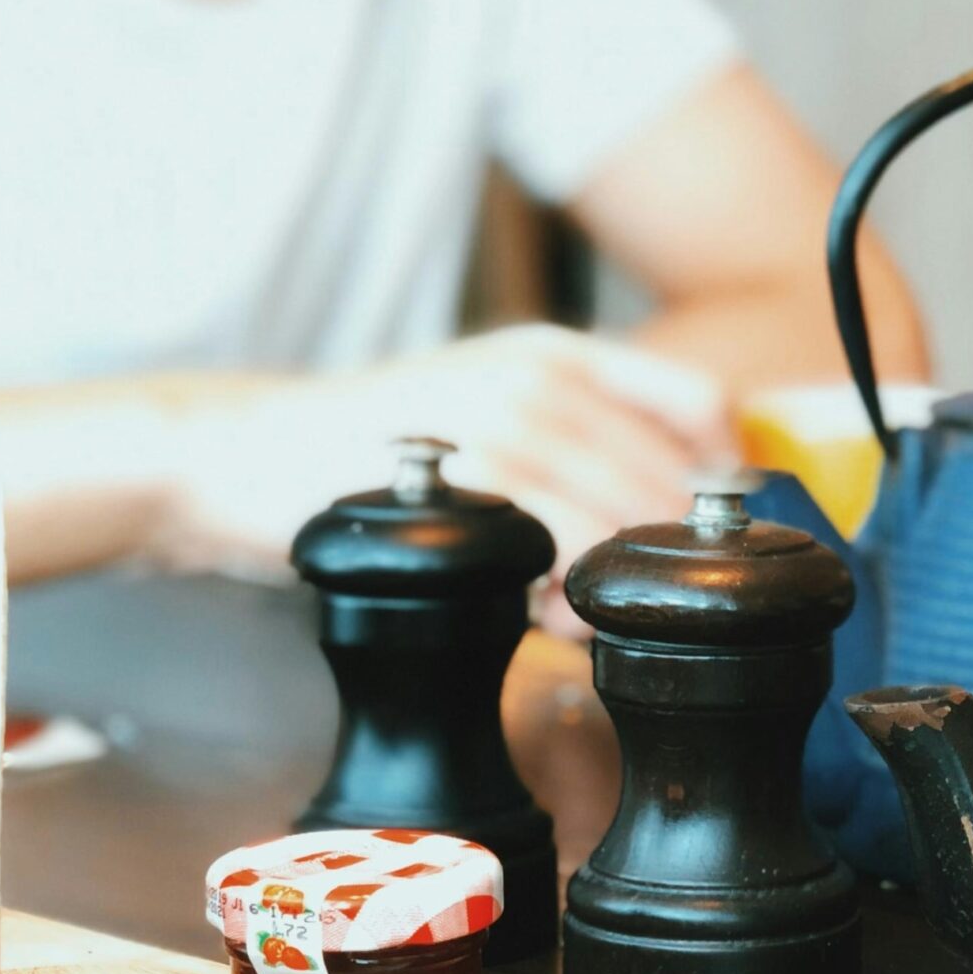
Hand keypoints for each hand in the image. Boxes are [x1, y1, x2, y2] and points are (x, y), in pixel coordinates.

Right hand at [157, 325, 736, 634]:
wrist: (244, 451)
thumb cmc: (370, 452)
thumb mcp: (486, 412)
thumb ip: (575, 443)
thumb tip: (666, 512)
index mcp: (559, 354)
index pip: (700, 402)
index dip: (728, 475)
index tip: (715, 534)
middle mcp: (541, 376)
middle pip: (668, 477)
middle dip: (668, 556)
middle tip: (644, 605)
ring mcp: (500, 424)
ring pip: (617, 521)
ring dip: (618, 587)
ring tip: (585, 618)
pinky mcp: (460, 483)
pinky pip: (553, 553)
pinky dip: (565, 600)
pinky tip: (544, 618)